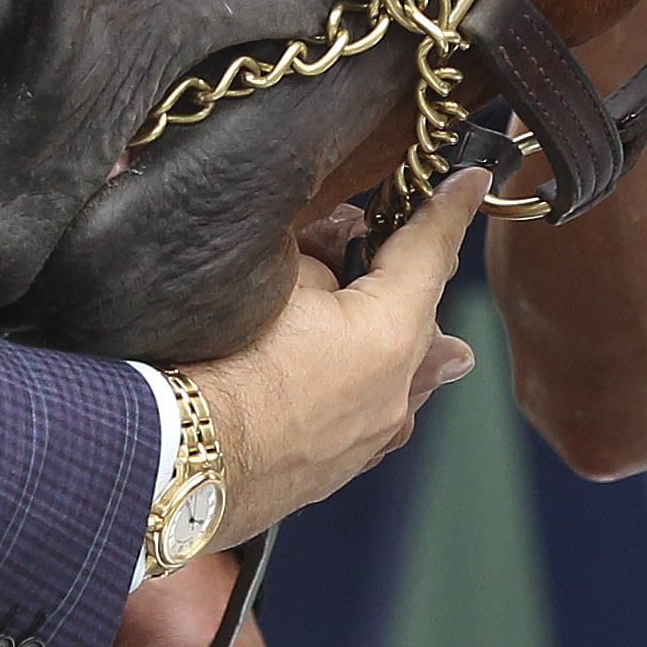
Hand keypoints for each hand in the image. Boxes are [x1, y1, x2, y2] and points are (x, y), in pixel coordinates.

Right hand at [186, 167, 485, 542]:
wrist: (174, 461)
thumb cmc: (217, 364)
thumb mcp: (275, 279)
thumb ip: (324, 255)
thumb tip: (338, 251)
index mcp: (390, 334)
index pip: (430, 249)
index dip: (449, 207)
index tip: (471, 180)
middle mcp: (395, 392)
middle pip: (417, 310)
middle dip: (397, 266)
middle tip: (353, 233)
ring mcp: (371, 437)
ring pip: (403, 368)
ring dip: (390, 327)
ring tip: (361, 299)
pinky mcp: (339, 466)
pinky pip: (375, 409)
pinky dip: (370, 378)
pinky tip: (355, 375)